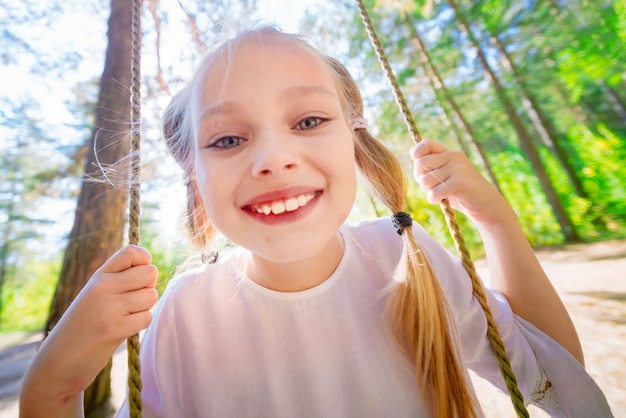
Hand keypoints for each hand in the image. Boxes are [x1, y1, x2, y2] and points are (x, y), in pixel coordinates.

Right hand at [20, 245, 157, 415]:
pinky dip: (139, 325)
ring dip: (144, 309)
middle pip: (149, 273)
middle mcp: (103, 287)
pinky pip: (146, 318)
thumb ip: (119, 280)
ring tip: (125, 318)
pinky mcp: (113, 329)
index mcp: (99, 276)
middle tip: (133, 302)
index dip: (145, 262)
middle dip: (148, 288)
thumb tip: (151, 269)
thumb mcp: (95, 295)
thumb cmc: (84, 326)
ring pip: (151, 296)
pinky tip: (123, 331)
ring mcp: (108, 307)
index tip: (139, 277)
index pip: (132, 252)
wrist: (58, 361)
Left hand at [411, 140, 509, 225]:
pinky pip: (434, 192)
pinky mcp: (459, 183)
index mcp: (450, 153)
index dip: (417, 156)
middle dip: (421, 180)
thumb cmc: (462, 193)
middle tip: (434, 188)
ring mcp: (458, 169)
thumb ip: (431, 166)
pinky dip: (434, 199)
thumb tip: (413, 154)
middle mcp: (454, 157)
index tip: (423, 170)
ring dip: (429, 191)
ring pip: (425, 180)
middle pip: (420, 165)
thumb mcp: (446, 176)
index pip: (424, 144)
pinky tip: (443, 201)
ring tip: (441, 194)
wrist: (488, 207)